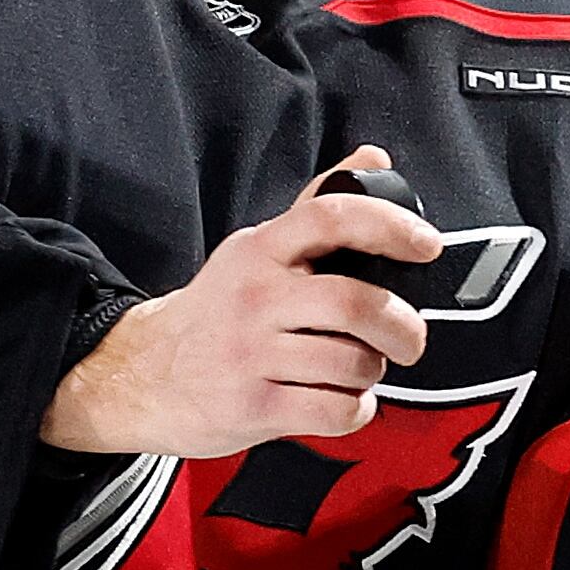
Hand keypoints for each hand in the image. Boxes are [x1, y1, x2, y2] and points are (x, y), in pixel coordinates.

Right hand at [41, 147, 442, 456]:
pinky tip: (343, 402)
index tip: (427, 245)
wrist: (142, 374)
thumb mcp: (257, 250)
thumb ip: (317, 206)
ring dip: (373, 372)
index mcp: (262, 249)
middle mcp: (256, 296)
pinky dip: (355, 410)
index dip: (389, 226)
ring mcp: (251, 353)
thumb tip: (375, 158)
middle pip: (353, 302)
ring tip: (360, 370)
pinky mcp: (252, 406)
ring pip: (351, 362)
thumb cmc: (217, 311)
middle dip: (402, 326)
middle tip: (410, 339)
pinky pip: (333, 410)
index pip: (331, 216)